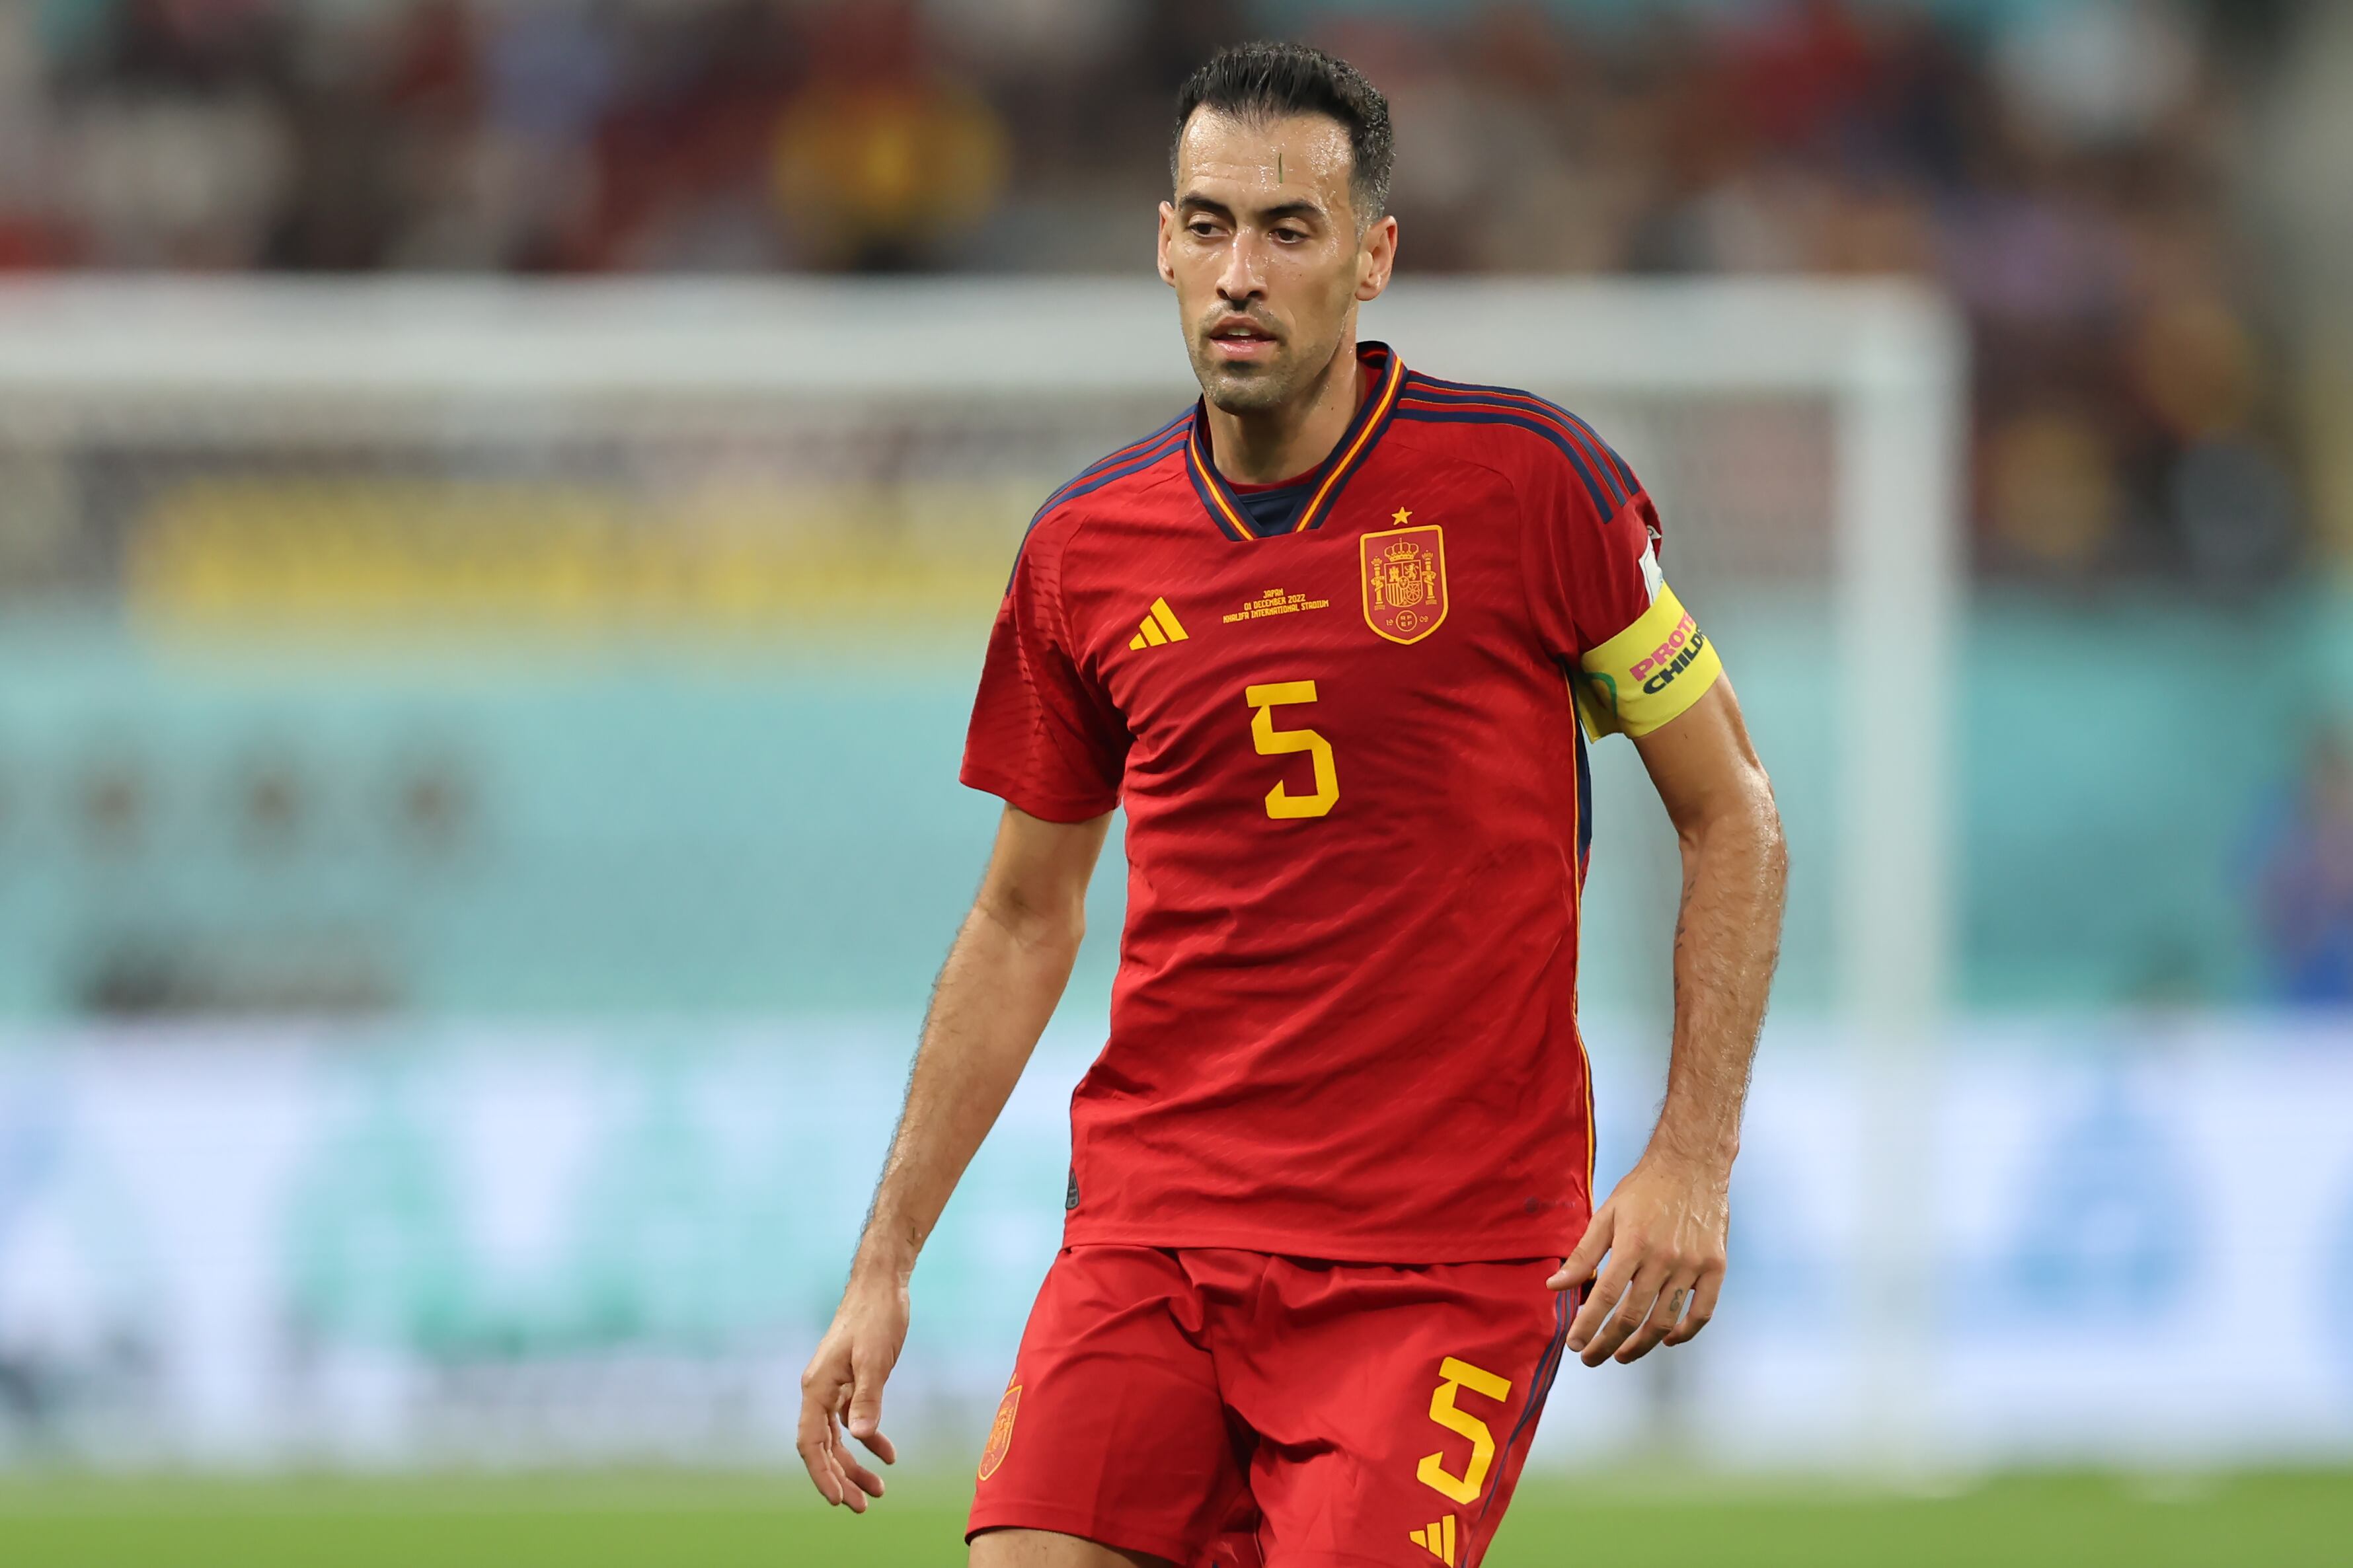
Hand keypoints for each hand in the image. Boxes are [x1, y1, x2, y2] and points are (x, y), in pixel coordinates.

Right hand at [796, 1272, 908, 1510]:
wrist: (882, 1284)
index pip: (811, 1442)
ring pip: (837, 1438)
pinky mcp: (851, 1382)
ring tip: (877, 1491)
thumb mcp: (875, 1358)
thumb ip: (868, 1397)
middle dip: (841, 1478)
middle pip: (823, 1447)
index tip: (838, 1499)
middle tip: (862, 1506)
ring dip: (854, 1465)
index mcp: (817, 1387)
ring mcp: (834, 1387)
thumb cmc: (876, 1316)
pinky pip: (854, 1421)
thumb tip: (861, 1437)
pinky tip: (888, 1454)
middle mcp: (820, 1391)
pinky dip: (869, 1440)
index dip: (822, 1473)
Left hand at [1548, 1150, 1728, 1366]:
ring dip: (1641, 1345)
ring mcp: (1693, 1264)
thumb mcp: (1607, 1214)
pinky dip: (1685, 1333)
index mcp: (1633, 1243)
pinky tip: (1667, 1339)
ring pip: (1666, 1320)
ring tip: (1622, 1354)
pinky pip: (1703, 1312)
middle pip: (1633, 1315)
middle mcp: (1664, 1257)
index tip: (1575, 1345)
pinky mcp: (1716, 1266)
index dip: (1588, 1326)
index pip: (1605, 1297)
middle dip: (1608, 1343)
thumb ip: (1582, 1254)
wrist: (1692, 1164)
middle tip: (1592, 1357)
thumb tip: (1554, 1286)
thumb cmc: (1644, 1189)